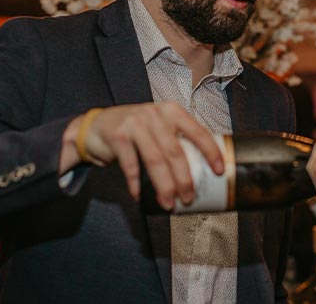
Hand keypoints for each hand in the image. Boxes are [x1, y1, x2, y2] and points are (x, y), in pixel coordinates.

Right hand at [60, 102, 223, 209]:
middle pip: (175, 152)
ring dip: (163, 186)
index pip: (197, 131)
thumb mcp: (158, 126)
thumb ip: (175, 139)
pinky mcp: (117, 135)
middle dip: (184, 179)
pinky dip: (136, 184)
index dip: (210, 151)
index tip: (219, 171)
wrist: (96, 125)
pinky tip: (139, 195)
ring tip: (168, 203)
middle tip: (188, 198)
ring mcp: (135, 123)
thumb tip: (202, 171)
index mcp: (171, 111)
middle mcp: (154, 114)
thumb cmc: (136, 130)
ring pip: (155, 160)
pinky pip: (131, 165)